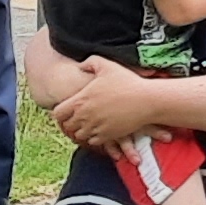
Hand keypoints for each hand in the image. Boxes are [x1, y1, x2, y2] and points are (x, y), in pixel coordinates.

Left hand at [51, 62, 166, 147]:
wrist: (147, 100)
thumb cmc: (128, 82)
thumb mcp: (107, 65)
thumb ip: (90, 62)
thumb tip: (81, 66)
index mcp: (80, 101)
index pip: (58, 113)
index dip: (61, 112)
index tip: (68, 109)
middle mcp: (85, 117)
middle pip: (67, 126)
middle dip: (72, 122)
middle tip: (79, 117)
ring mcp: (95, 128)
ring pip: (80, 135)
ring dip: (83, 130)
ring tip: (90, 123)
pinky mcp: (107, 136)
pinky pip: (93, 142)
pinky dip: (95, 137)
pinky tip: (101, 128)